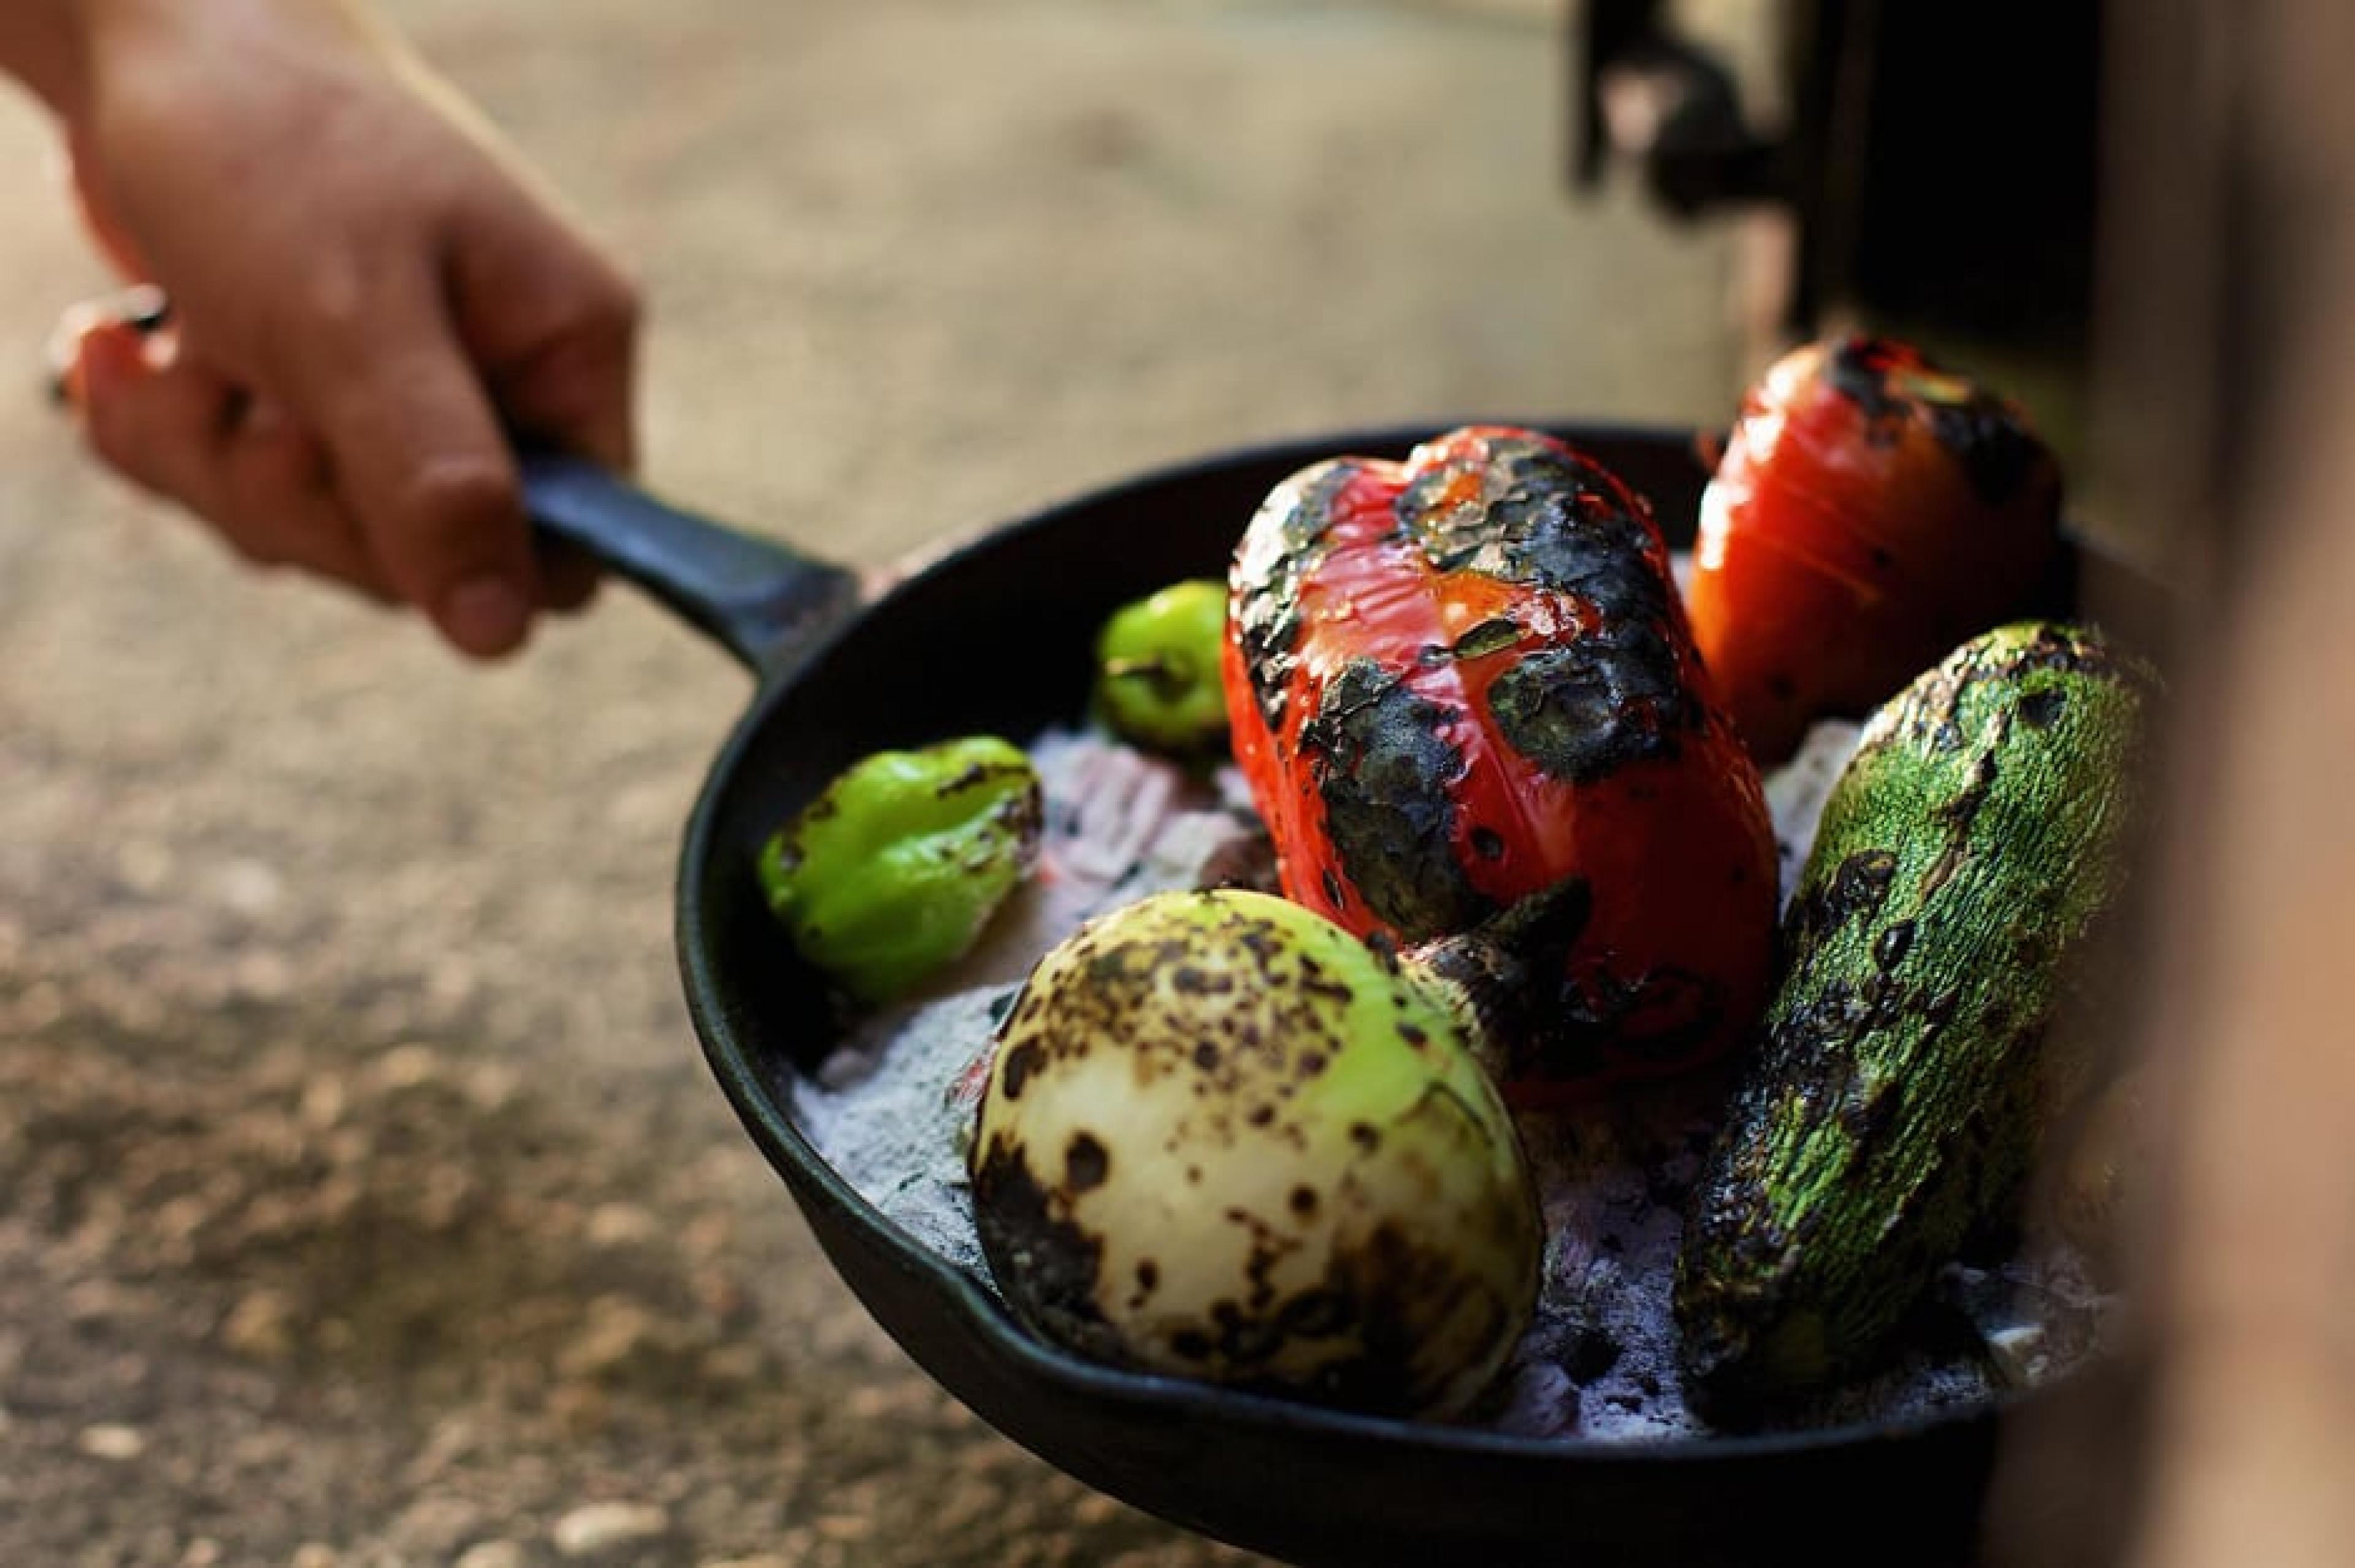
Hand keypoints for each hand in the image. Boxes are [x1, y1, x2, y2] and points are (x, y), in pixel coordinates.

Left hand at [49, 0, 638, 657]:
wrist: (140, 26)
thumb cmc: (265, 140)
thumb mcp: (350, 320)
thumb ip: (436, 480)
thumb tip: (504, 637)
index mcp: (567, 352)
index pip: (572, 547)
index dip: (466, 561)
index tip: (367, 497)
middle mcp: (506, 381)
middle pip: (427, 560)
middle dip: (295, 496)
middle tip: (241, 394)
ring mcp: (406, 388)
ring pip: (322, 530)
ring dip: (212, 460)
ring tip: (168, 349)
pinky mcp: (310, 387)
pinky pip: (247, 487)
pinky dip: (169, 433)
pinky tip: (129, 350)